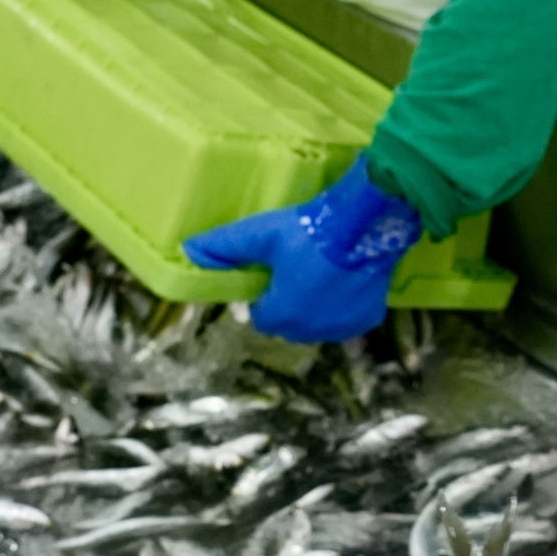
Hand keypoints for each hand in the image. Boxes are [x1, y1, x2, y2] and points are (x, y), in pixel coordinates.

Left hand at [182, 155, 419, 345]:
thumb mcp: (261, 233)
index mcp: (281, 314)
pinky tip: (344, 282)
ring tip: (321, 275)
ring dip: (315, 309)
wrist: (367, 225)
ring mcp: (342, 327)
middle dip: (289, 305)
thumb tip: (188, 250)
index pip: (262, 318)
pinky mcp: (368, 319)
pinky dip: (343, 307)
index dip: (264, 298)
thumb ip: (224, 246)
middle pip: (290, 324)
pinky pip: (346, 319)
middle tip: (297, 271)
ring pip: (319, 325)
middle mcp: (311, 330)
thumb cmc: (308, 231)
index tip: (272, 276)